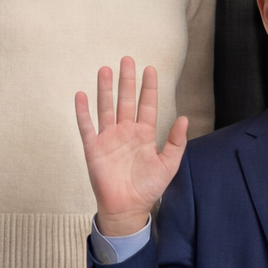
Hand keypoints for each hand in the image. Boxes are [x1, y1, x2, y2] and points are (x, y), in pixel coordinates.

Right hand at [74, 56, 189, 237]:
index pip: (147, 105)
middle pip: (126, 100)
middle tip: (127, 59)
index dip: (148, 88)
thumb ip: (176, 142)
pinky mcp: (93, 148)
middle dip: (127, 80)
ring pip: (106, 108)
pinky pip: (87, 126)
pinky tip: (81, 95)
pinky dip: (83, 111)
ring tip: (105, 69)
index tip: (150, 69)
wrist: (127, 208)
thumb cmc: (148, 188)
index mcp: (145, 134)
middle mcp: (126, 132)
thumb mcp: (168, 164)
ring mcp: (109, 138)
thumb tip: (185, 118)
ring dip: (105, 89)